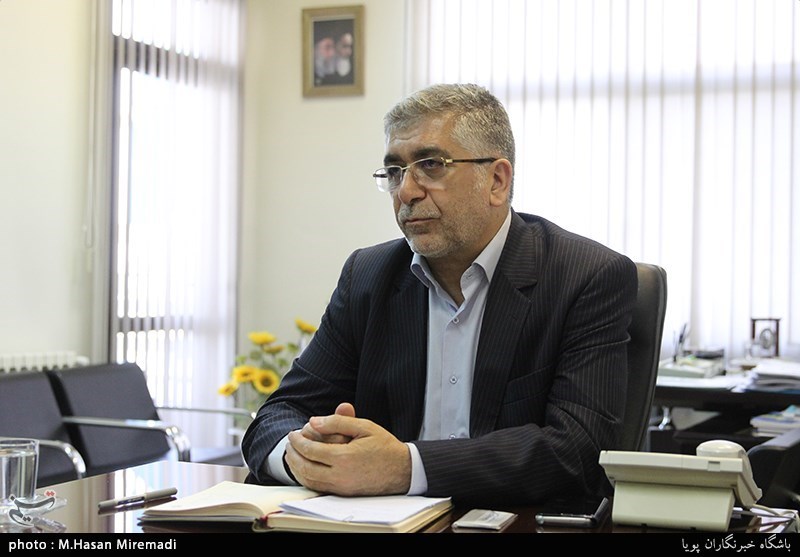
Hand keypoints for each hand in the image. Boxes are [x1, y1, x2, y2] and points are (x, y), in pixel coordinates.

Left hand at [285, 404, 411, 495]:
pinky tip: (304, 468)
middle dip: (293, 454)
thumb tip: (313, 421)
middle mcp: (340, 476)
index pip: (311, 450)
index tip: (293, 433)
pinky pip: (317, 488)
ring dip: (296, 467)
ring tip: (292, 455)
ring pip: (308, 480)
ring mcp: (341, 488)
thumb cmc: (384, 446)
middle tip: (289, 443)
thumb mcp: (363, 426)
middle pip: (305, 467)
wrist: (403, 470)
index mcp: (344, 457)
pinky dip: (305, 478)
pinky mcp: (343, 494)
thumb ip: (337, 422)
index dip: (298, 441)